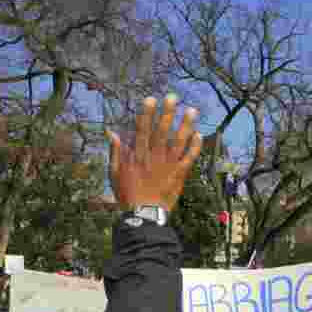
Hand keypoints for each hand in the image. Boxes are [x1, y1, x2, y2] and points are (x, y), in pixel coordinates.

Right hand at [106, 96, 201, 210]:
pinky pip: (189, 158)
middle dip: (167, 113)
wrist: (144, 214)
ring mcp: (168, 165)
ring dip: (185, 125)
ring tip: (191, 110)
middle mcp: (154, 157)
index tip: (151, 99)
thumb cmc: (127, 193)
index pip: (142, 130)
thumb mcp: (115, 172)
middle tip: (173, 97)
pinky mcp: (179, 174)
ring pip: (178, 142)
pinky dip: (195, 146)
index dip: (147, 114)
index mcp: (137, 155)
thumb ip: (115, 152)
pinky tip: (199, 134)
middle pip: (162, 131)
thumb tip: (112, 133)